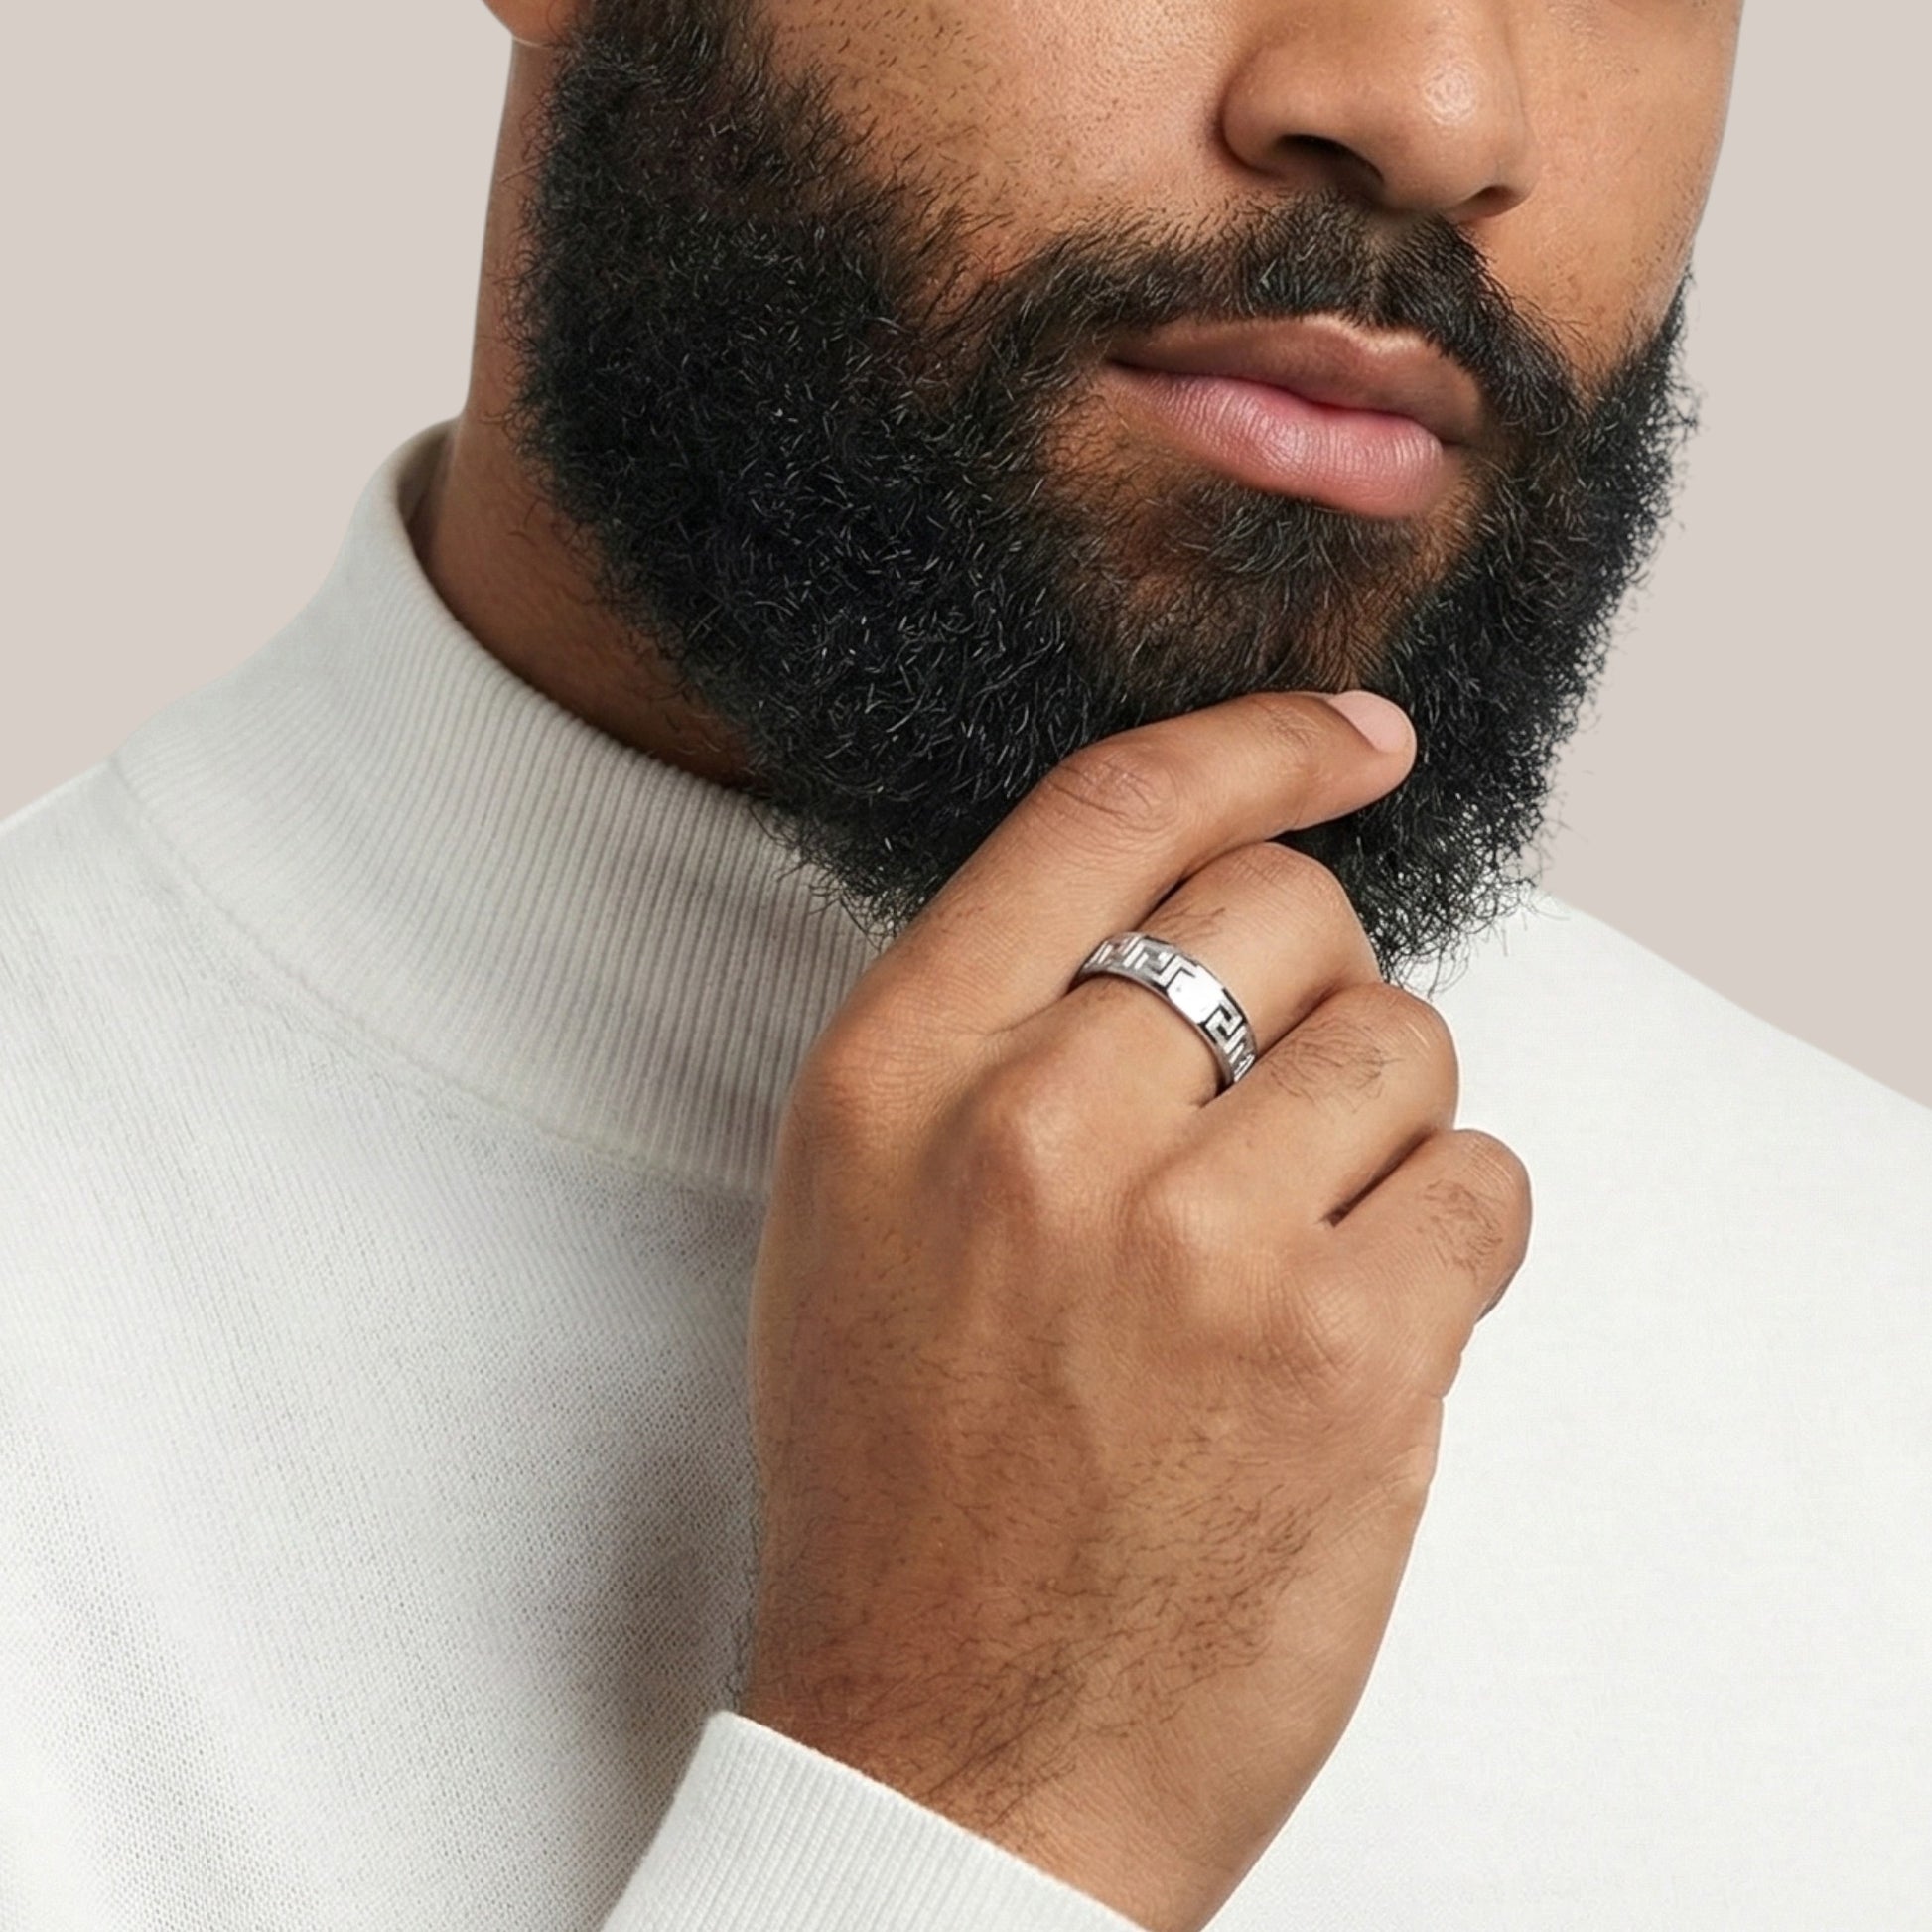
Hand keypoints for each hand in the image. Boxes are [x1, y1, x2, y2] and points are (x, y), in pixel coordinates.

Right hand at [739, 690, 1530, 1931]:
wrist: (949, 1750)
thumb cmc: (907, 1486)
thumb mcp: (864, 1213)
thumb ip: (1001, 1039)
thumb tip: (1204, 913)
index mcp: (894, 1077)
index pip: (1103, 817)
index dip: (1252, 747)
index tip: (1348, 740)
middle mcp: (1032, 1128)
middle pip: (1288, 910)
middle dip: (1319, 985)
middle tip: (1280, 1110)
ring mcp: (1193, 1241)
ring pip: (1406, 1043)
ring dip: (1386, 1130)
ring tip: (1299, 1251)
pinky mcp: (1341, 1357)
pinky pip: (1486, 1185)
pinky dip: (1455, 1240)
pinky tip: (1360, 1329)